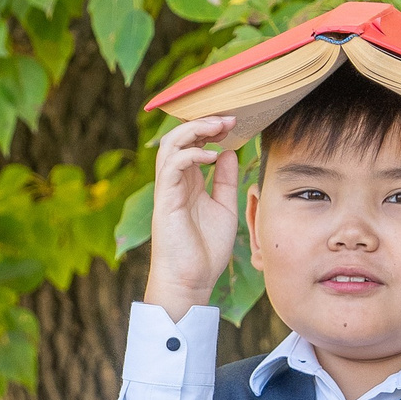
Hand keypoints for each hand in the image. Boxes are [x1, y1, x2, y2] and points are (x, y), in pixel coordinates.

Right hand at [146, 116, 240, 317]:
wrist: (192, 281)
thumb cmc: (206, 251)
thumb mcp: (224, 208)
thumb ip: (225, 180)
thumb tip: (228, 152)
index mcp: (189, 183)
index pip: (192, 144)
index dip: (210, 129)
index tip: (235, 123)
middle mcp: (176, 182)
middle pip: (179, 138)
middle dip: (203, 123)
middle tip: (229, 118)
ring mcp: (168, 190)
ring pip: (170, 145)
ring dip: (194, 131)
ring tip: (218, 127)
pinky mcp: (165, 200)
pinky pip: (172, 165)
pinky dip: (191, 154)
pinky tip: (211, 157)